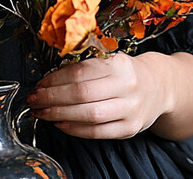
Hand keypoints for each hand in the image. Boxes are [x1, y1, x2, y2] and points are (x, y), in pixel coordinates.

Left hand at [26, 51, 173, 139]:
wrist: (158, 87)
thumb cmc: (125, 72)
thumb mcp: (110, 59)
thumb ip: (85, 66)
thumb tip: (49, 78)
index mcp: (118, 63)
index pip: (80, 72)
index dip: (55, 79)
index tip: (39, 84)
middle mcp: (126, 86)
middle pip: (82, 94)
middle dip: (52, 98)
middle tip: (34, 99)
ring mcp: (130, 109)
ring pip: (89, 115)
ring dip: (60, 115)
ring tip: (42, 112)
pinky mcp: (130, 128)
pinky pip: (97, 132)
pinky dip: (75, 129)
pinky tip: (61, 124)